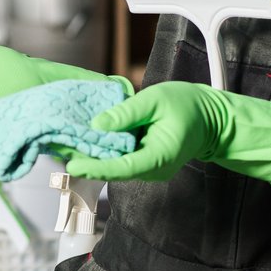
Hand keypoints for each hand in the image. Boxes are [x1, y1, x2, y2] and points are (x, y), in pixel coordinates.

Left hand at [64, 82, 270, 185]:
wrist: (211, 118)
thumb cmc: (187, 104)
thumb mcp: (155, 99)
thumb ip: (127, 112)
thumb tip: (98, 124)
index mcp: (159, 155)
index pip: (123, 167)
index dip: (96, 167)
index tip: (74, 164)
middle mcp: (154, 169)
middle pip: (116, 170)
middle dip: (89, 162)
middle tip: (59, 153)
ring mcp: (150, 170)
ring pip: (117, 168)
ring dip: (95, 159)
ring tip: (67, 147)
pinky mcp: (146, 165)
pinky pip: (123, 162)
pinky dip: (106, 154)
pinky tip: (88, 143)